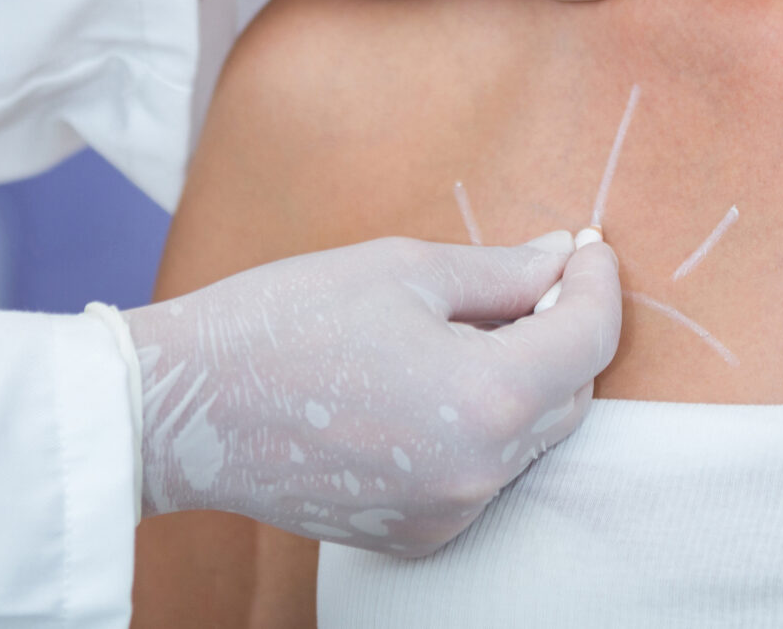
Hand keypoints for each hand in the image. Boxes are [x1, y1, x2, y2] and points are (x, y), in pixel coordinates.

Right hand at [125, 232, 621, 553]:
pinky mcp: (415, 535)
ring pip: (529, 439)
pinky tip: (433, 381)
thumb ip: (501, 272)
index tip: (586, 248)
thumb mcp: (404, 270)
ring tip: (471, 325)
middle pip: (570, 396)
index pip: (588, 339)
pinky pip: (482, 475)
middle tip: (529, 277)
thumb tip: (563, 259)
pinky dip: (481, 427)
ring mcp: (446, 515)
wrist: (186, 409)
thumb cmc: (287, 321)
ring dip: (523, 381)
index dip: (597, 283)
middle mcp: (478, 475)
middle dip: (562, 331)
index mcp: (485, 401)